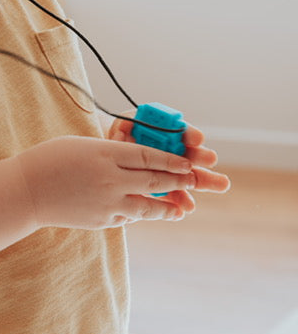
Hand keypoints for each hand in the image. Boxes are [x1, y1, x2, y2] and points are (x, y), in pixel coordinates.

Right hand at [16, 136, 198, 229]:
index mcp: (104, 155)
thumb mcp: (82, 146)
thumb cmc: (50, 159)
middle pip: (153, 180)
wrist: (26, 191)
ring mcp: (106, 203)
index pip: (147, 156)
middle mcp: (110, 179)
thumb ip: (110, 153)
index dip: (171, 160)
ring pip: (147, 206)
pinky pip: (128, 216)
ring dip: (167, 206)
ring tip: (182, 207)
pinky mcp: (102, 220)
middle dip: (178, 181)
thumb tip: (135, 159)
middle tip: (195, 180)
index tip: (187, 162)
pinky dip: (141, 214)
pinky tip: (150, 213)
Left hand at [106, 111, 230, 200]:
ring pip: (185, 176)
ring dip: (201, 180)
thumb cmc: (120, 140)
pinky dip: (179, 202)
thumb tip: (126, 128)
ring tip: (221, 185)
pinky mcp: (161, 190)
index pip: (179, 131)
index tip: (196, 138)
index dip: (188, 134)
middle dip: (201, 156)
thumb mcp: (121, 128)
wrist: (112, 163)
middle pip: (188, 154)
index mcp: (163, 132)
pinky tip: (186, 207)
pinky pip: (172, 196)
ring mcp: (167, 172)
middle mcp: (170, 151)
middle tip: (211, 159)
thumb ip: (126, 127)